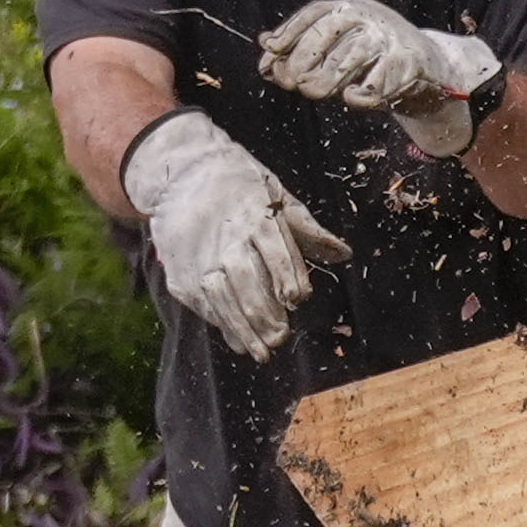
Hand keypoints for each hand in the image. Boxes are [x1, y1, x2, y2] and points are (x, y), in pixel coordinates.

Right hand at [117, 112, 350, 357]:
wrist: (181, 174)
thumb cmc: (239, 186)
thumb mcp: (276, 196)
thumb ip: (308, 230)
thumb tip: (344, 254)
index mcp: (254, 216)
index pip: (273, 249)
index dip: (286, 275)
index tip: (297, 298)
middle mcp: (225, 238)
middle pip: (245, 279)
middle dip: (264, 312)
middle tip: (281, 338)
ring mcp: (199, 257)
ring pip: (221, 297)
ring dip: (243, 328)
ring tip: (263, 352)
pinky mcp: (181, 273)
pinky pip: (203, 304)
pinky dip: (222, 325)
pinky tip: (239, 341)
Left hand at [261, 0, 499, 157]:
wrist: (432, 75)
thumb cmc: (377, 65)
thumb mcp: (339, 54)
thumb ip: (303, 51)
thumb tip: (264, 46)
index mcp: (351, 9)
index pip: (314, 14)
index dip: (289, 33)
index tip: (270, 50)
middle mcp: (370, 16)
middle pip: (327, 34)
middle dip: (303, 60)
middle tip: (292, 83)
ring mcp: (390, 37)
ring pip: (348, 58)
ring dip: (326, 80)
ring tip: (315, 93)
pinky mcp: (409, 62)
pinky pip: (377, 80)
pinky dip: (361, 93)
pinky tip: (351, 98)